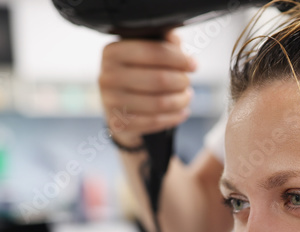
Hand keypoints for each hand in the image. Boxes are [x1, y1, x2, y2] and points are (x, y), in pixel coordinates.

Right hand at [98, 28, 198, 146]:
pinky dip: (174, 117)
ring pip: (160, 103)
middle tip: (187, 82)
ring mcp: (111, 101)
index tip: (192, 65)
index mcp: (113, 52)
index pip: (154, 52)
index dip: (179, 59)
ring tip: (186, 96)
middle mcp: (107, 75)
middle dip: (181, 81)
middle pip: (160, 79)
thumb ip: (162, 42)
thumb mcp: (146, 53)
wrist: (118, 108)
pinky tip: (181, 112)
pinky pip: (155, 121)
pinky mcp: (119, 123)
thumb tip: (174, 40)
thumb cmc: (137, 74)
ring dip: (181, 100)